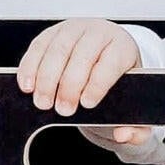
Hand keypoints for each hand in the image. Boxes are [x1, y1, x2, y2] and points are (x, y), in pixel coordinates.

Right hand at [17, 20, 147, 136]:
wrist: (106, 53)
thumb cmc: (118, 79)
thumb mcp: (133, 102)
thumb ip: (136, 126)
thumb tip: (123, 135)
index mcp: (122, 47)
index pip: (110, 63)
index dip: (98, 83)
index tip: (87, 104)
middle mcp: (98, 33)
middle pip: (81, 55)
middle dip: (69, 84)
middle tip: (63, 110)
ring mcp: (73, 29)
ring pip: (57, 49)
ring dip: (46, 78)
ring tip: (42, 103)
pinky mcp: (52, 33)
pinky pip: (38, 47)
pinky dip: (30, 67)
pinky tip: (27, 85)